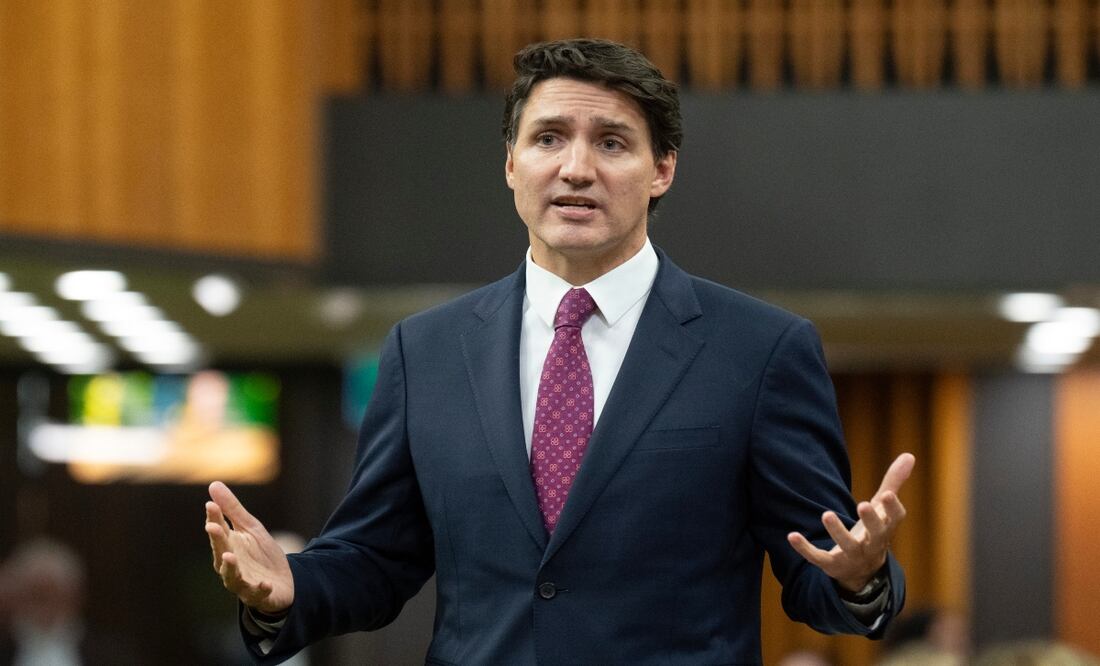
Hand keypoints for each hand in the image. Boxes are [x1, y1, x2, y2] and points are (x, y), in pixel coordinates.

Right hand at [205, 481, 294, 613]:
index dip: (214, 518)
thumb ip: (233, 510)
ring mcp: (243, 581)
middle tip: (213, 527)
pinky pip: (257, 593)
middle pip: (221, 551)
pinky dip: (260, 589)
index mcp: (228, 546)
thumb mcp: (250, 528)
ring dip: (230, 567)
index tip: (210, 505)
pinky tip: (265, 584)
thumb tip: (213, 485)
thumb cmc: (261, 554)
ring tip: (229, 556)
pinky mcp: (259, 594)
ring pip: (232, 577)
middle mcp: (230, 565)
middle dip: (217, 540)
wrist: (283, 581)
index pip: (219, 530)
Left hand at [787, 453, 914, 591]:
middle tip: (864, 504)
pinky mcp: (832, 565)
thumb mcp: (883, 508)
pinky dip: (805, 549)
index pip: (894, 520)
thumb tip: (909, 455)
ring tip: (826, 513)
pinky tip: (792, 535)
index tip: (888, 494)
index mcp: (886, 530)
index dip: (892, 509)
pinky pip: (818, 558)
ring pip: (847, 546)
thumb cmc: (874, 531)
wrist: (863, 572)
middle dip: (871, 521)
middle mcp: (872, 545)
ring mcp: (852, 557)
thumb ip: (893, 483)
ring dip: (837, 531)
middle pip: (875, 535)